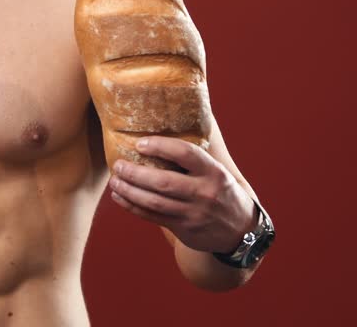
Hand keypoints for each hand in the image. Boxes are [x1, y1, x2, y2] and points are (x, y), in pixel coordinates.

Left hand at [107, 136, 255, 253]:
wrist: (241, 230)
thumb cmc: (222, 191)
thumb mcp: (218, 171)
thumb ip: (195, 158)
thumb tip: (162, 127)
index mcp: (214, 172)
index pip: (186, 154)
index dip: (161, 146)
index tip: (140, 143)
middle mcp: (204, 193)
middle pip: (163, 182)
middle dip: (135, 173)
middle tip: (118, 164)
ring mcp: (194, 213)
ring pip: (154, 202)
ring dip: (129, 191)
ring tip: (114, 181)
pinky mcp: (184, 229)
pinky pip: (152, 218)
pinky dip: (132, 207)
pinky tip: (119, 197)